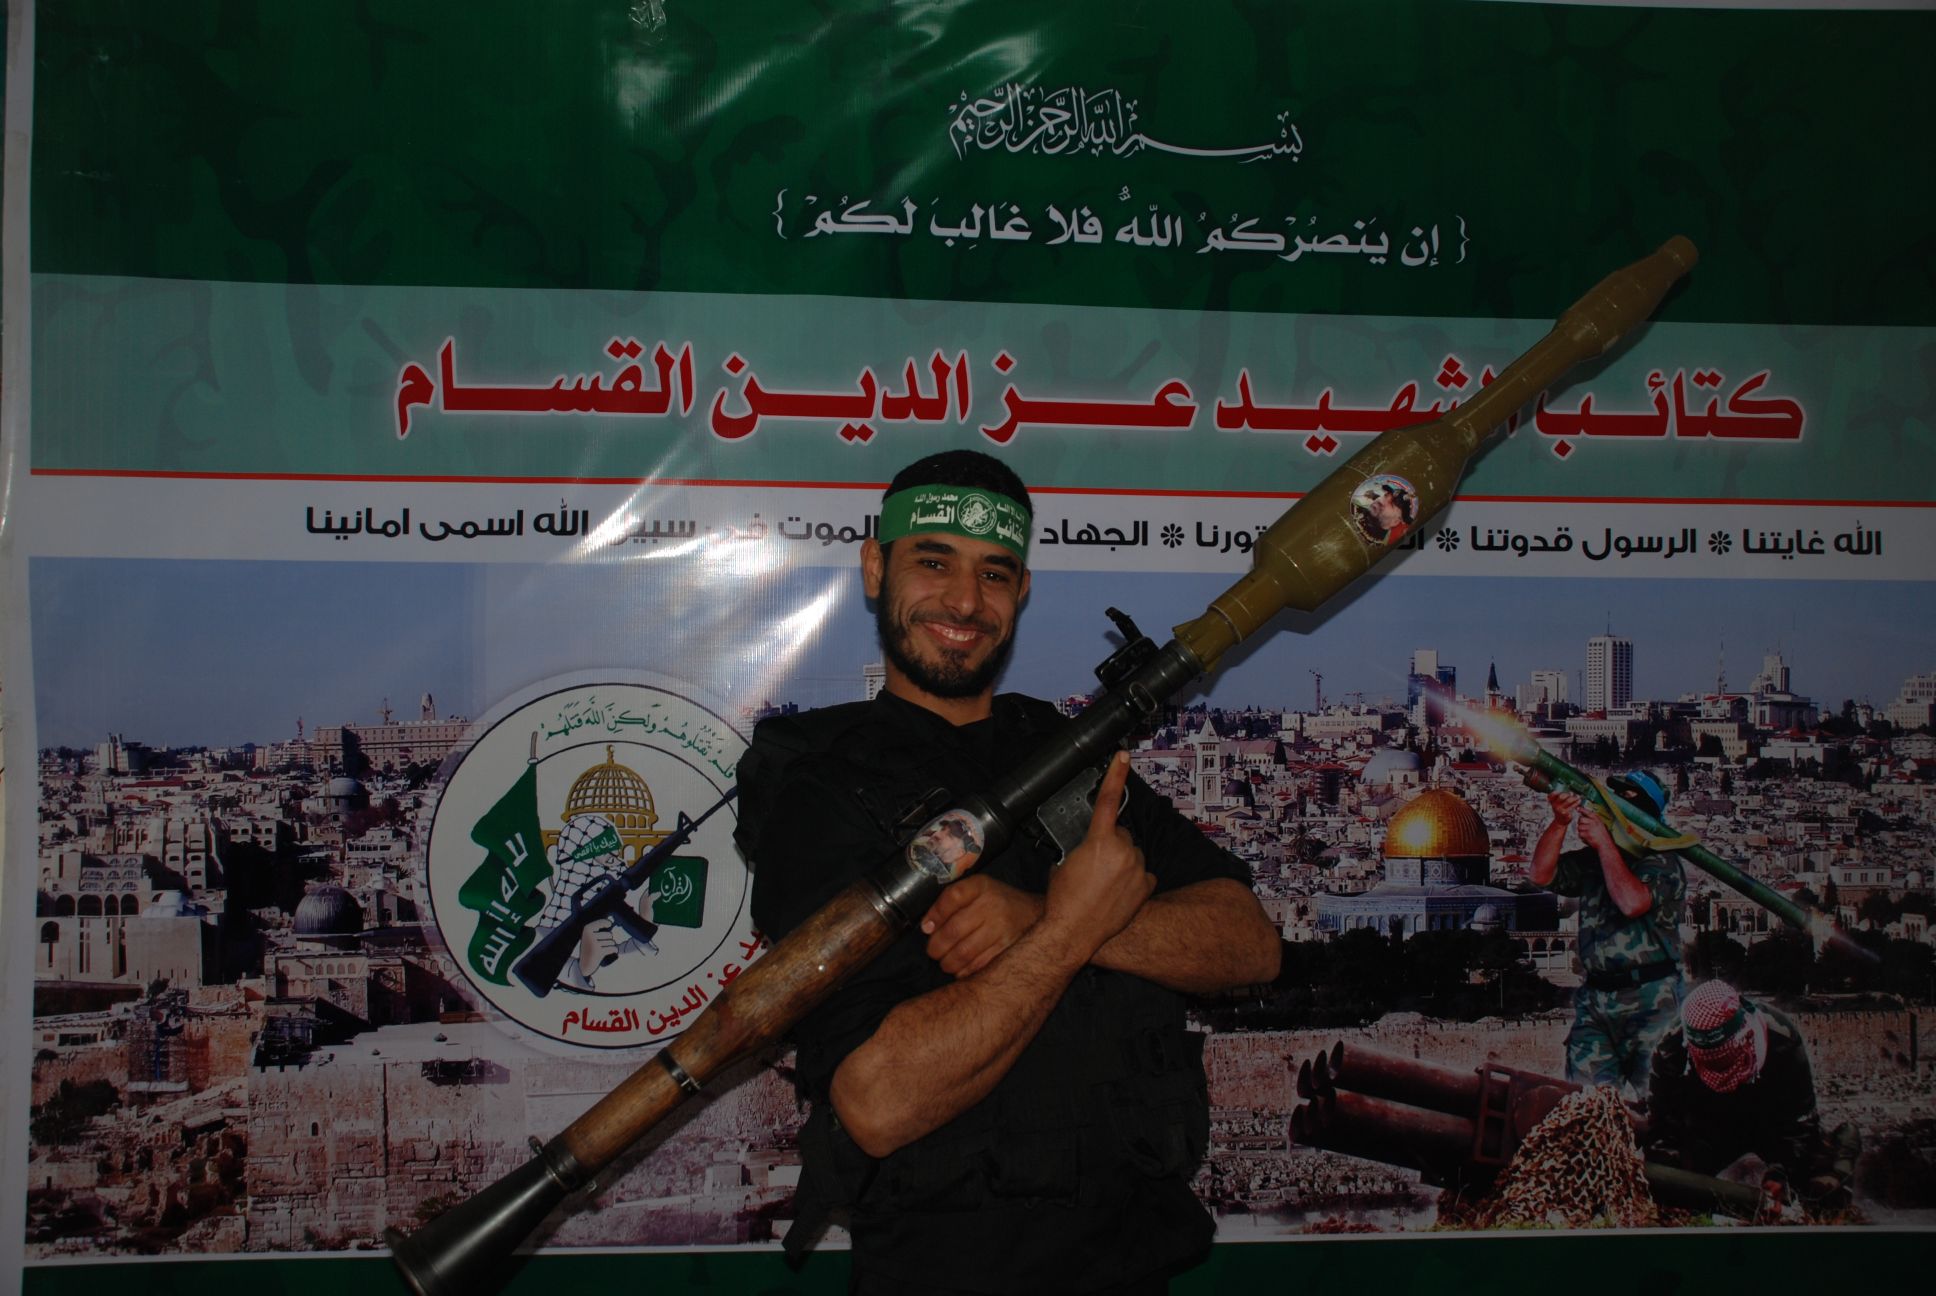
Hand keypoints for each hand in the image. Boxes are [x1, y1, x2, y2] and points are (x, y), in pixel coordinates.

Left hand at [921, 875, 1043, 978]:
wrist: (1035, 914)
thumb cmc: (997, 903)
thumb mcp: (977, 890)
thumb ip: (950, 902)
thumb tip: (927, 927)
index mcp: (981, 886)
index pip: (952, 897)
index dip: (935, 914)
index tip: (927, 928)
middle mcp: (993, 905)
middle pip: (954, 930)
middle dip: (936, 946)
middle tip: (933, 951)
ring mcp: (1002, 928)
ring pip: (964, 952)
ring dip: (948, 962)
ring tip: (945, 962)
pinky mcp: (1008, 949)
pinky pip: (978, 965)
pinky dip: (964, 971)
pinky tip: (961, 968)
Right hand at [1042, 751, 1153, 959]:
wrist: (1072, 932)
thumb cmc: (1062, 899)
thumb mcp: (1063, 863)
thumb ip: (1081, 846)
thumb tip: (1089, 847)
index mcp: (1099, 840)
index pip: (1109, 799)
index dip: (1116, 774)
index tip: (1124, 756)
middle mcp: (1123, 851)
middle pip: (1120, 834)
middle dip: (1109, 843)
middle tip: (1093, 865)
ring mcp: (1138, 869)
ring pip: (1132, 854)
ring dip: (1121, 862)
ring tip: (1103, 884)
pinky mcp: (1146, 887)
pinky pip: (1142, 874)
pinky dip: (1132, 880)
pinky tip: (1116, 893)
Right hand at [1547, 790, 1580, 826]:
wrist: (1560, 821)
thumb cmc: (1560, 810)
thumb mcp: (1557, 803)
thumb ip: (1562, 797)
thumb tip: (1571, 793)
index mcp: (1552, 802)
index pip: (1552, 795)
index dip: (1557, 792)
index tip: (1562, 792)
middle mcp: (1555, 805)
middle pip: (1561, 796)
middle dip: (1567, 794)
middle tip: (1572, 794)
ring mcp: (1560, 810)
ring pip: (1568, 801)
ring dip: (1574, 798)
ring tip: (1578, 797)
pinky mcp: (1566, 813)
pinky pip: (1572, 806)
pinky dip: (1576, 803)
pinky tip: (1578, 801)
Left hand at [1577, 802, 1615, 852]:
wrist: (1605, 844)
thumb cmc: (1603, 836)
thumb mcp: (1600, 825)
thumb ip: (1593, 820)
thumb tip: (1583, 817)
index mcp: (1597, 819)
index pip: (1588, 812)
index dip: (1582, 809)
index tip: (1578, 808)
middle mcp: (1593, 822)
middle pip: (1580, 819)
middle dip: (1580, 823)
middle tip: (1584, 828)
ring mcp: (1589, 828)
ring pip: (1579, 827)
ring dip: (1581, 831)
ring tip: (1587, 834)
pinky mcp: (1586, 834)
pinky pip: (1580, 834)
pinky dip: (1582, 837)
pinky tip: (1587, 838)